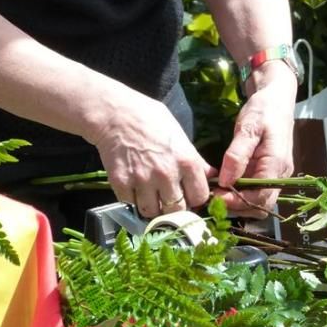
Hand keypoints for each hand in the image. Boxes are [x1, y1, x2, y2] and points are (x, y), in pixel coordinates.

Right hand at [88, 93, 211, 218]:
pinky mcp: (121, 183)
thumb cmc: (151, 120)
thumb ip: (196, 160)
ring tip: (151, 196)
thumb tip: (211, 175)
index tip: (188, 195)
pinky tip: (134, 188)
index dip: (194, 198)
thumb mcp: (180, 136)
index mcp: (187, 161)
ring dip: (153, 207)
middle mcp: (167, 174)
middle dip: (174, 207)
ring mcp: (143, 180)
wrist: (115, 114)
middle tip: (168, 198)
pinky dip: (132, 201)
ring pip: (153, 212)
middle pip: (177, 210)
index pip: (199, 197)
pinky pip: (131, 205)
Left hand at [215, 63, 296, 217]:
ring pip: (260, 202)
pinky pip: (258, 192)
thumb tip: (225, 181)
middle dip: (237, 206)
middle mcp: (281, 174)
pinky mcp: (271, 173)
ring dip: (239, 203)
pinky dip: (242, 194)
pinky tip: (226, 186)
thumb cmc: (263, 110)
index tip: (215, 197)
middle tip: (212, 197)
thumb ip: (237, 155)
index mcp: (277, 164)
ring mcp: (278, 175)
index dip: (237, 202)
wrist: (277, 99)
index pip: (260, 197)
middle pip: (261, 205)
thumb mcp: (247, 128)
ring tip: (217, 193)